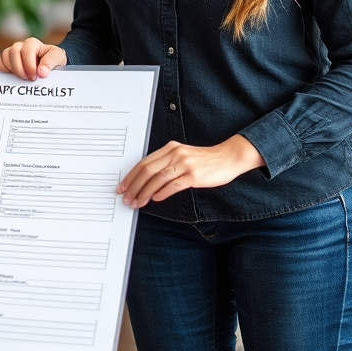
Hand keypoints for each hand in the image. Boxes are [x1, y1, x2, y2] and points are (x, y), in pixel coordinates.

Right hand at [0, 38, 67, 80]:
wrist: (50, 61)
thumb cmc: (54, 58)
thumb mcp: (58, 58)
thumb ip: (50, 63)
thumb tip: (41, 72)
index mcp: (32, 43)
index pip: (27, 51)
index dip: (29, 65)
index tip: (35, 76)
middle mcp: (20, 45)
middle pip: (13, 53)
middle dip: (20, 68)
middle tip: (29, 79)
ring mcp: (12, 52)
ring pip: (5, 56)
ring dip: (12, 69)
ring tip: (22, 77)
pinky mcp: (7, 59)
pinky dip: (2, 67)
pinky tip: (10, 74)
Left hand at [118, 134, 265, 207]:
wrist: (228, 157)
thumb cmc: (205, 159)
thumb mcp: (182, 155)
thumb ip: (166, 162)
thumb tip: (147, 179)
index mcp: (169, 148)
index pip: (144, 162)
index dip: (131, 176)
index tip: (123, 186)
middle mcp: (175, 154)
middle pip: (147, 170)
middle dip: (134, 186)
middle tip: (126, 197)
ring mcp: (184, 164)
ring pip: (157, 179)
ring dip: (145, 193)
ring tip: (138, 202)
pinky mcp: (194, 175)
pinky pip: (173, 185)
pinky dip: (162, 193)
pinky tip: (155, 199)